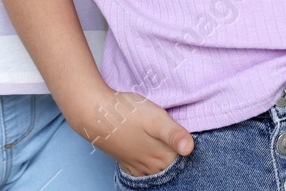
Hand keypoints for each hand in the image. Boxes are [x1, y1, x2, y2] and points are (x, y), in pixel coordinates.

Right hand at [68, 86, 193, 177]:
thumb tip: (190, 149)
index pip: (185, 162)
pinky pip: (142, 173)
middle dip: (179, 160)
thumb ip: (173, 133)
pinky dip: (149, 170)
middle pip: (172, 168)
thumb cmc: (126, 112)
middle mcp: (150, 166)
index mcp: (161, 156)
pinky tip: (151, 162)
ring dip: (165, 165)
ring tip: (169, 152)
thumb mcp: (155, 117)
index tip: (191, 141)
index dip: (190, 151)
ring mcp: (136, 166)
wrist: (94, 112)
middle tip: (181, 145)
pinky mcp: (125, 162)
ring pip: (157, 172)